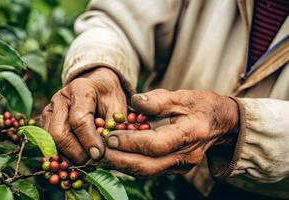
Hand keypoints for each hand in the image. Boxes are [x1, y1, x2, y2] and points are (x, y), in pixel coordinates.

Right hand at [41, 68, 126, 162]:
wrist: (95, 86)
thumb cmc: (108, 97)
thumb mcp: (117, 105)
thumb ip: (114, 124)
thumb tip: (107, 147)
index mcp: (80, 89)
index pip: (79, 120)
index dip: (89, 140)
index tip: (99, 154)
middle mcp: (60, 99)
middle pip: (59, 133)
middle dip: (76, 152)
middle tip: (92, 159)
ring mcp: (49, 110)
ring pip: (51, 141)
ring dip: (68, 155)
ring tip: (87, 158)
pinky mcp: (45, 121)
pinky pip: (48, 143)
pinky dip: (62, 154)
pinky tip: (78, 155)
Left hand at [102, 89, 238, 176]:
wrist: (221, 123)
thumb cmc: (202, 106)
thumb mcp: (183, 96)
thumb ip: (158, 100)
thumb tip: (133, 102)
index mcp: (190, 134)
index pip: (156, 144)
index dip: (131, 142)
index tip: (110, 136)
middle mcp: (186, 156)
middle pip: (148, 166)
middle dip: (120, 160)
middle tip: (99, 151)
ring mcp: (182, 165)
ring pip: (147, 172)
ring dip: (123, 165)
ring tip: (103, 155)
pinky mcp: (176, 168)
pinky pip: (150, 170)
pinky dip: (132, 164)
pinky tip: (118, 156)